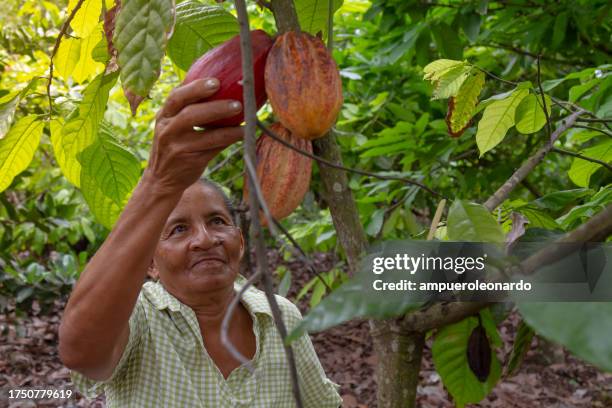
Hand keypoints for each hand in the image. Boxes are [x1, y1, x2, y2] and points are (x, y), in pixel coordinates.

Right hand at [143, 78, 243, 195]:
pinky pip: (214, 149)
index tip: (216, 81)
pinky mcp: (190, 162)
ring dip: (228, 127)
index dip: (196, 88)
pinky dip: (229, 139)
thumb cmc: (173, 145)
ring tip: (245, 119)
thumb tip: (218, 86)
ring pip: (205, 135)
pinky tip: (242, 133)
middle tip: (236, 103)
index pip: (176, 97)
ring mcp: (178, 148)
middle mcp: (167, 131)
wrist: (161, 179)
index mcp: (163, 116)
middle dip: (214, 106)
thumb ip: (186, 109)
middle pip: (190, 114)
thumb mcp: (170, 125)